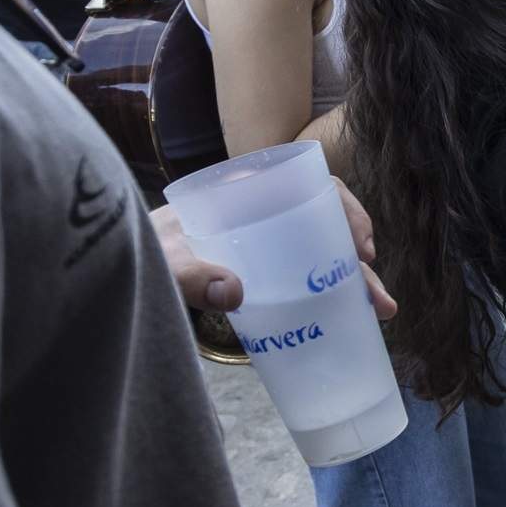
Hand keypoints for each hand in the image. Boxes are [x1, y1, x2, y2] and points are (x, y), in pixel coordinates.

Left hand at [150, 178, 396, 317]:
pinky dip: (331, 297)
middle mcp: (268, 219)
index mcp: (251, 195)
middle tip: (376, 294)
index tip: (360, 245)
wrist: (125, 268)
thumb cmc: (144, 253)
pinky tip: (350, 318)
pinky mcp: (265, 276)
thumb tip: (233, 292)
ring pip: (323, 258)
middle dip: (359, 260)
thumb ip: (188, 273)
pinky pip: (307, 281)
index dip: (346, 210)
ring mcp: (269, 249)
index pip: (313, 188)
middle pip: (328, 228)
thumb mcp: (163, 259)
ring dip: (354, 282)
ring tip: (380, 310)